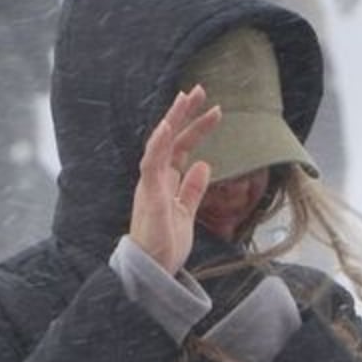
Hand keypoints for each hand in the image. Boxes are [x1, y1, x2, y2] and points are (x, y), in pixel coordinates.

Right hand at [129, 86, 221, 274]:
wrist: (153, 272)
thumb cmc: (165, 245)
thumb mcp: (187, 213)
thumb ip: (193, 190)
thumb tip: (205, 164)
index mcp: (164, 182)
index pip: (180, 148)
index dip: (195, 128)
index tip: (213, 111)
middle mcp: (154, 179)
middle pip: (170, 139)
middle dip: (184, 114)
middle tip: (198, 90)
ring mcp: (150, 185)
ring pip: (159, 144)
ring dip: (173, 119)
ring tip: (186, 97)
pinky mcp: (148, 194)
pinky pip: (151, 163)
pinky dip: (159, 143)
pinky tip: (168, 125)